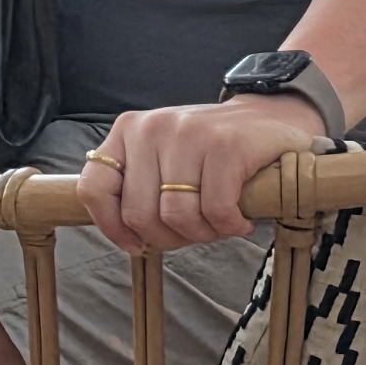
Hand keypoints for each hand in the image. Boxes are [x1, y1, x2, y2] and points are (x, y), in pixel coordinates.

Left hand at [78, 95, 325, 254]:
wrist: (272, 118)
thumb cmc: (213, 153)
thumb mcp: (165, 161)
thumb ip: (139, 189)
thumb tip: (128, 239)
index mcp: (127, 132)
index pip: (93, 187)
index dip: (111, 227)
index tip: (136, 245)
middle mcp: (151, 128)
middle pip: (138, 214)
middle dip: (169, 238)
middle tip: (196, 232)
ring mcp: (188, 134)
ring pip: (177, 216)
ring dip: (204, 234)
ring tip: (220, 222)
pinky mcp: (225, 145)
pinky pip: (215, 211)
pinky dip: (230, 227)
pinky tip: (240, 220)